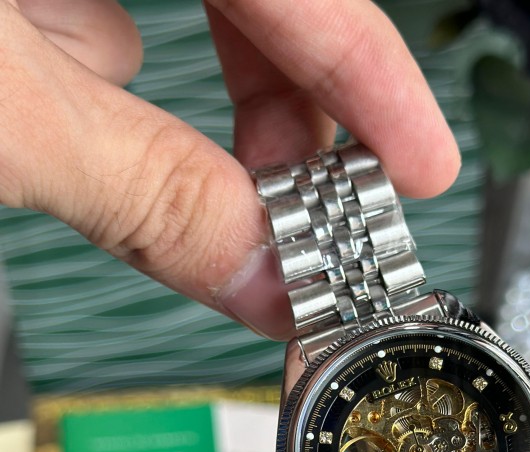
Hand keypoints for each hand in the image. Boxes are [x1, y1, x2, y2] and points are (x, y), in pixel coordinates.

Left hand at [0, 0, 459, 337]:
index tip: (425, 169)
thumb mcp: (2, 116)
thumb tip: (268, 283)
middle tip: (305, 216)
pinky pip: (75, 19)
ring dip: (132, 111)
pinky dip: (69, 85)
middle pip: (254, 4)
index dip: (379, 81)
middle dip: (275, 117)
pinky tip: (29, 120)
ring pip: (147, 19)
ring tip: (86, 163)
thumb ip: (143, 191)